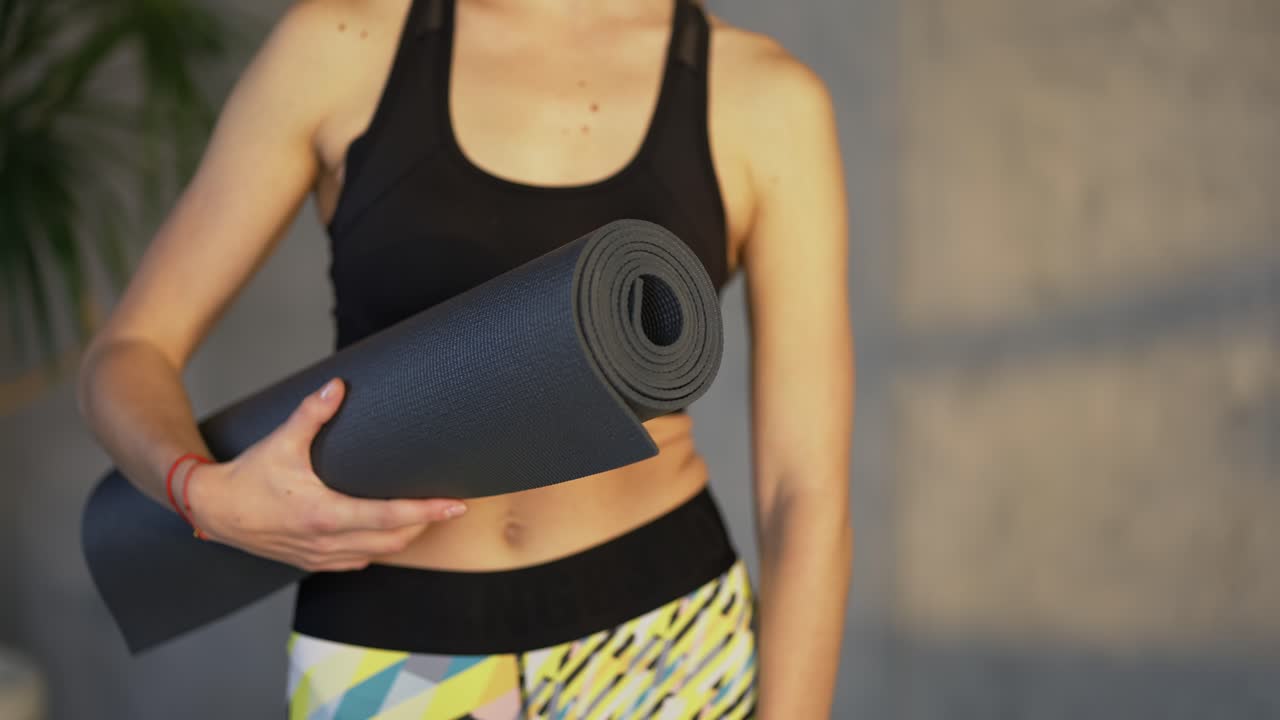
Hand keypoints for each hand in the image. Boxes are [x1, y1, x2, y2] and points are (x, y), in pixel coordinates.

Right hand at [184, 377, 465, 570]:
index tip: (455, 505)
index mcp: (326, 515)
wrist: (213, 511)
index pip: (390, 517)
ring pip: (380, 554)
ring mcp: (322, 556)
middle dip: (425, 524)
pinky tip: (387, 531)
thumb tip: (337, 386)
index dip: (427, 512)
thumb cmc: (248, 478)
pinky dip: (380, 548)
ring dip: (405, 538)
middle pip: (395, 540)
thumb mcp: (280, 442)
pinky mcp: (314, 562)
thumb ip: (311, 414)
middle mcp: (328, 542)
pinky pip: (359, 561)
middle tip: (447, 505)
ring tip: (425, 515)